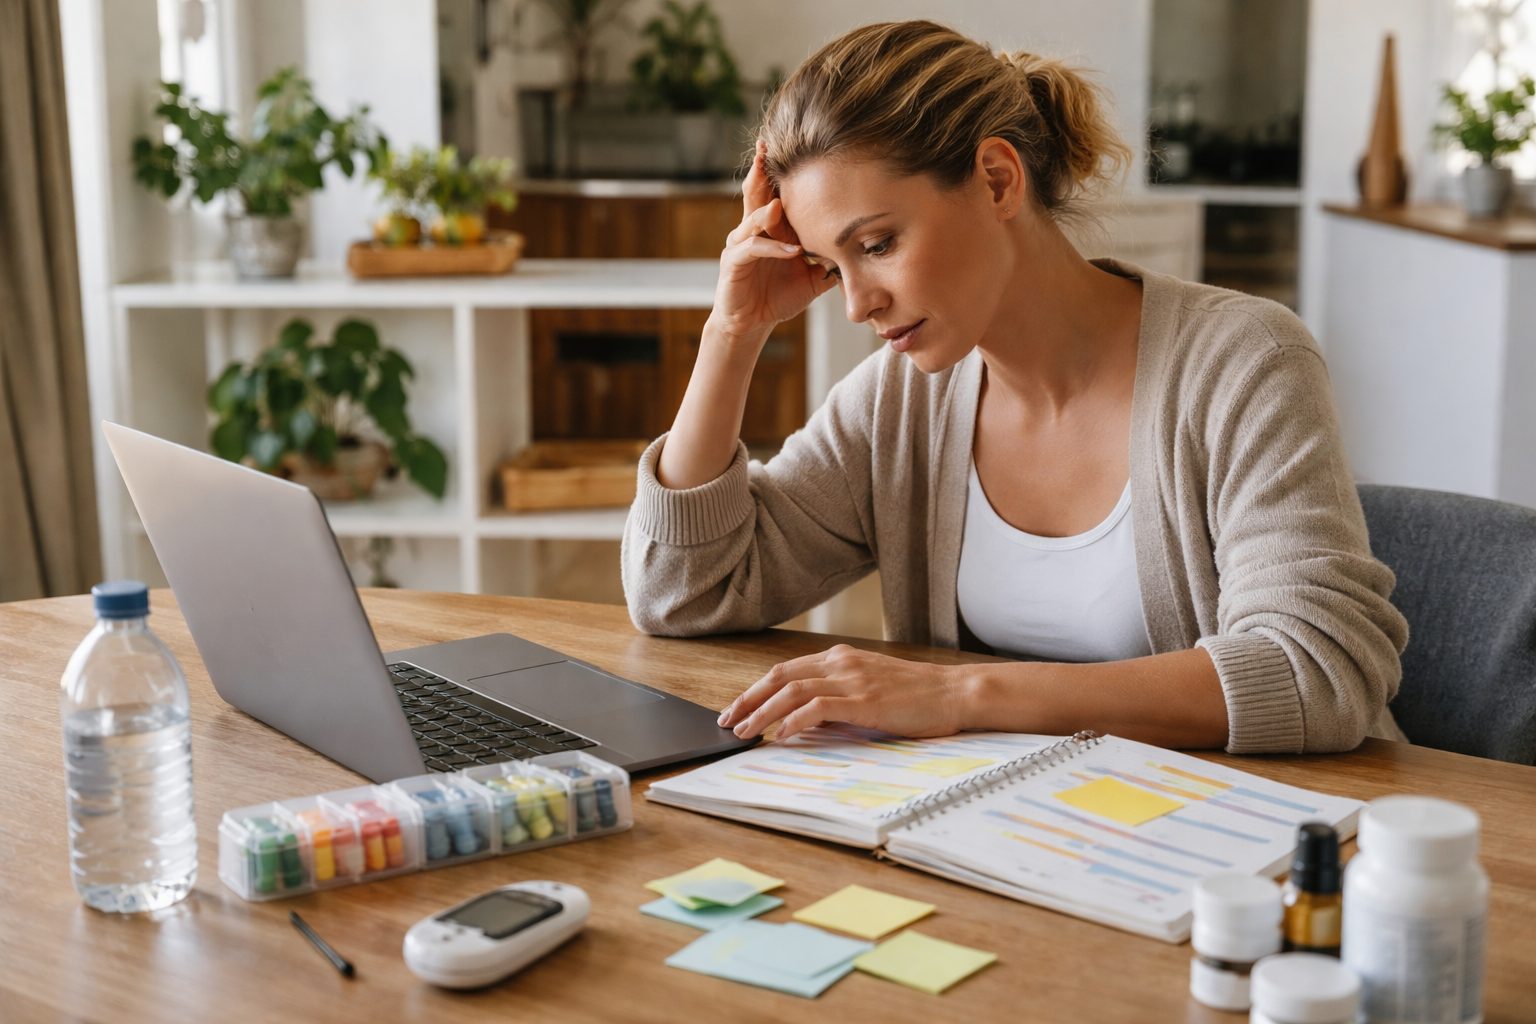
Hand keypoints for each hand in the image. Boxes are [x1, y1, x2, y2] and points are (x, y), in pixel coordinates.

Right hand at [709, 140, 838, 343]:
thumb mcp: (812, 275)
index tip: (799, 147)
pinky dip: (772, 249)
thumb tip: (865, 250)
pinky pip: (752, 249)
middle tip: (768, 149)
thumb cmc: (779, 296)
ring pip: (753, 219)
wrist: (753, 324)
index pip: (777, 191)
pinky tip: (792, 251)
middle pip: (757, 192)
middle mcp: (753, 228)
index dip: (784, 171)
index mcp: (772, 226)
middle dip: (762, 171)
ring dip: (767, 211)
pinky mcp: (733, 263)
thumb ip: (831, 258)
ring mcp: (740, 244)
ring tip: (781, 204)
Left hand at [717, 644, 968, 740]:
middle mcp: (841, 662)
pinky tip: (780, 735)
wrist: (955, 693)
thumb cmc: (916, 697)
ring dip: (762, 712)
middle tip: (727, 721)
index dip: (756, 689)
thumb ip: (835, 700)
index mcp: (840, 658)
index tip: (736, 708)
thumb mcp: (868, 691)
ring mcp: (852, 679)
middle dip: (748, 699)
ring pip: (792, 690)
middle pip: (779, 676)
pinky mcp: (864, 700)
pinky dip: (793, 720)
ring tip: (745, 732)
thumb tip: (801, 722)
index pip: (785, 670)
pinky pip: (817, 707)